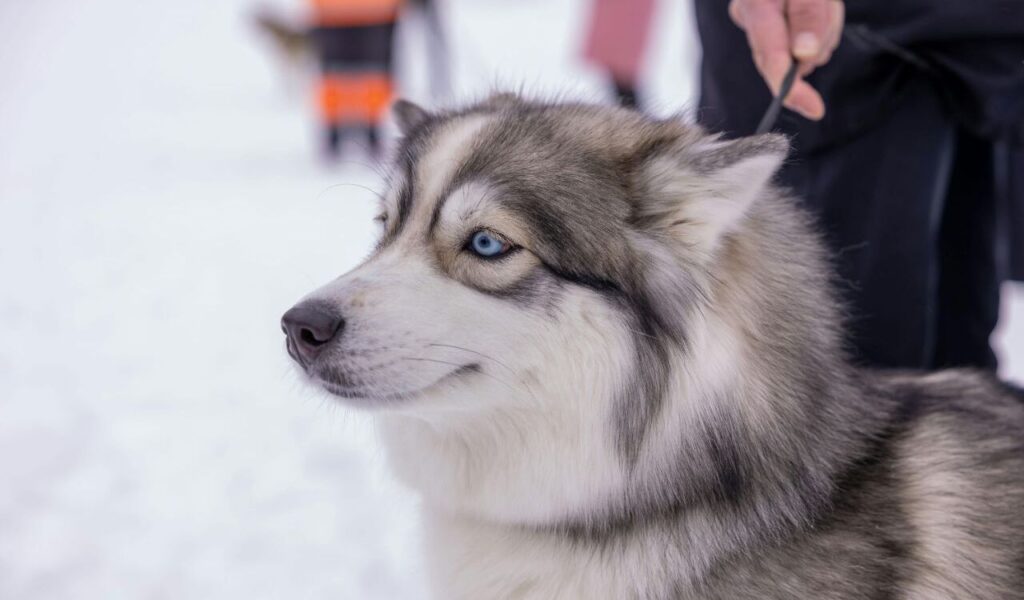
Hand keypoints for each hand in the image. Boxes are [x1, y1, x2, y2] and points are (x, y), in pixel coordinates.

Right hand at [729, 0, 843, 119]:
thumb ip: (807, 14)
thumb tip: (803, 56)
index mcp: (754, 9)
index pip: (771, 59)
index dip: (791, 89)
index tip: (814, 108)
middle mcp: (751, 20)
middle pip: (789, 59)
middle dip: (817, 41)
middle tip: (825, 4)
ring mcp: (762, 26)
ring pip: (805, 53)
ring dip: (824, 31)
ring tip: (822, 1)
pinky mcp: (777, 29)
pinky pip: (809, 44)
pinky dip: (822, 29)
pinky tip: (818, 7)